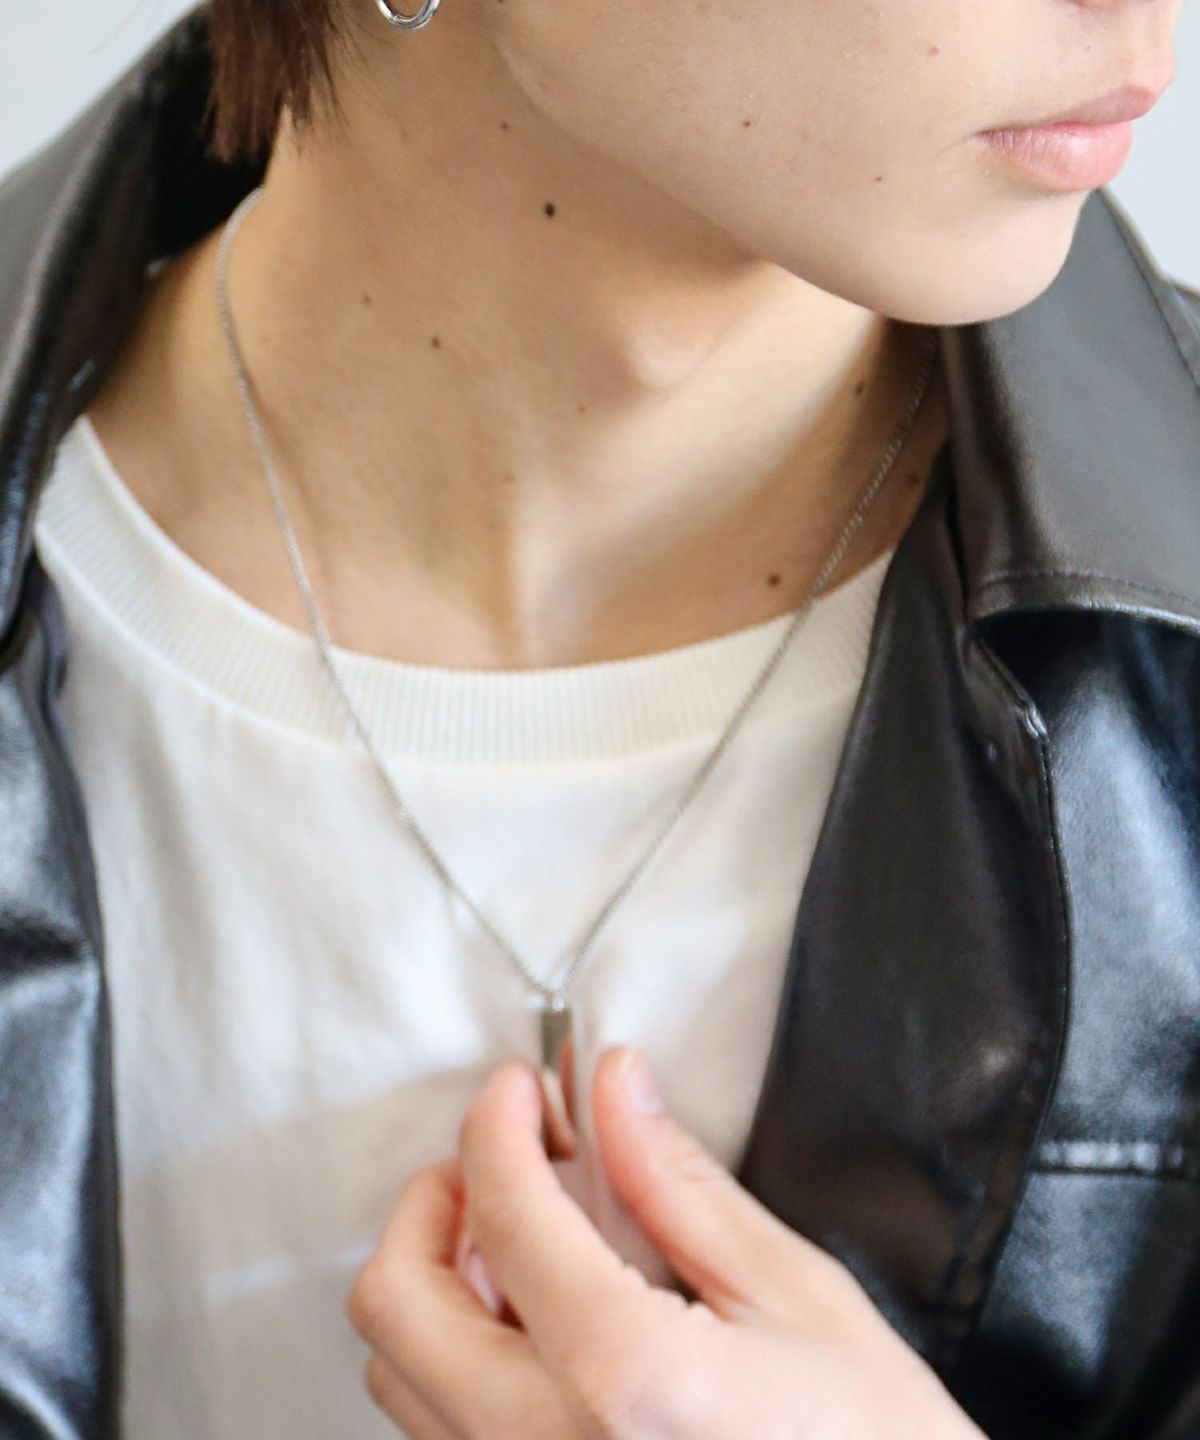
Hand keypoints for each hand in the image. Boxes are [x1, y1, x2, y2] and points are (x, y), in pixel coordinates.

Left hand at [346, 1047, 987, 1438]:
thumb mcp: (791, 1293)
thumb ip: (678, 1182)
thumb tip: (612, 1085)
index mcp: (620, 1372)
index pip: (504, 1210)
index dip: (496, 1122)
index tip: (519, 1086)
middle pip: (395, 1299)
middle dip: (436, 1198)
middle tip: (507, 1158)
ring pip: (396, 1367)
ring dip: (438, 1275)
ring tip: (521, 1236)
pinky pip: (435, 1424)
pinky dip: (454, 1348)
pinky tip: (530, 1318)